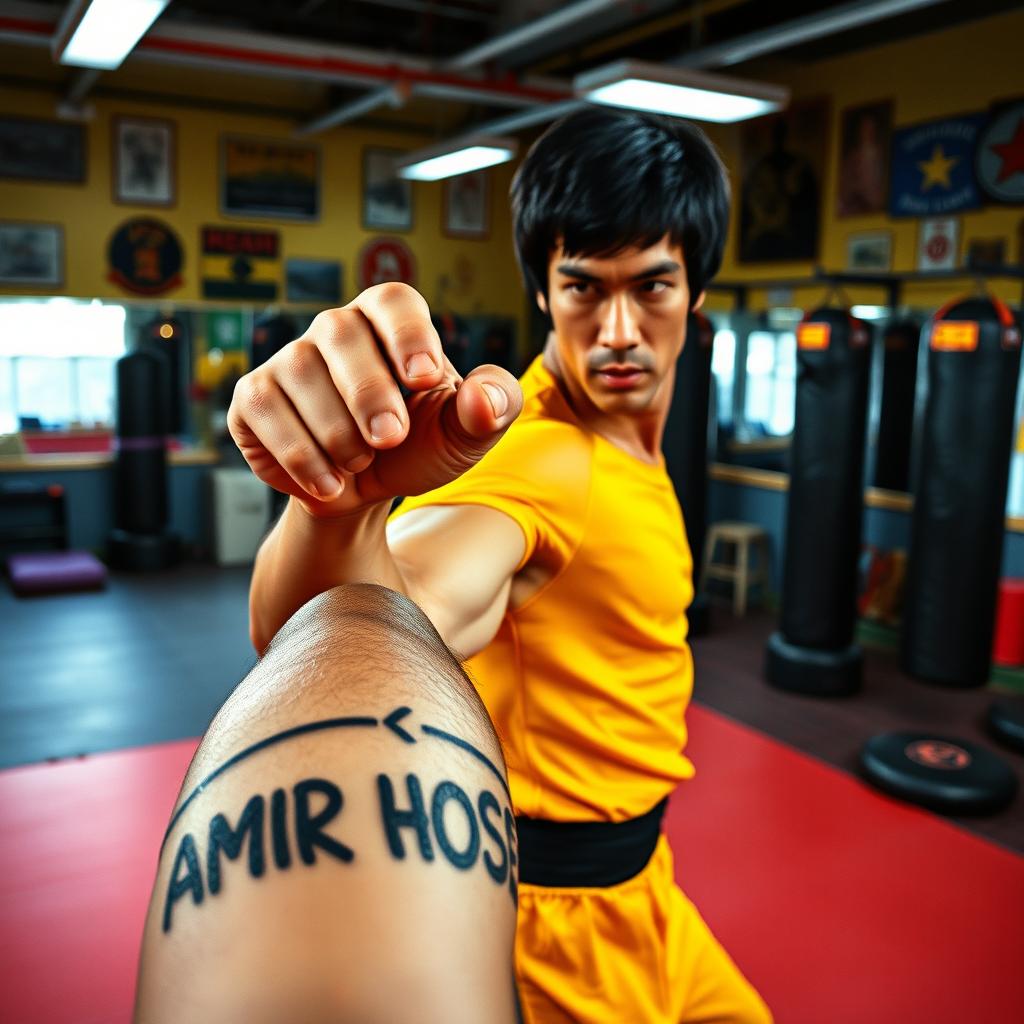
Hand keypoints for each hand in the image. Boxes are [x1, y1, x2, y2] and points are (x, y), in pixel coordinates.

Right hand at [227, 283, 522, 516]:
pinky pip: (264, 413)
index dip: (407, 333)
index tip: (424, 379)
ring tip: (362, 462)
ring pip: (299, 376)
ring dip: (337, 433)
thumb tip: (482, 397)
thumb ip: (493, 409)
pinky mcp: (254, 397)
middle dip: (367, 393)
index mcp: (391, 323)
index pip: (393, 301)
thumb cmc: (420, 446)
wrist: (366, 490)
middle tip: (390, 440)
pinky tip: (330, 481)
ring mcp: (289, 360)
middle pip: (340, 334)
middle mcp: (335, 330)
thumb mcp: (466, 432)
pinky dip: (301, 457)